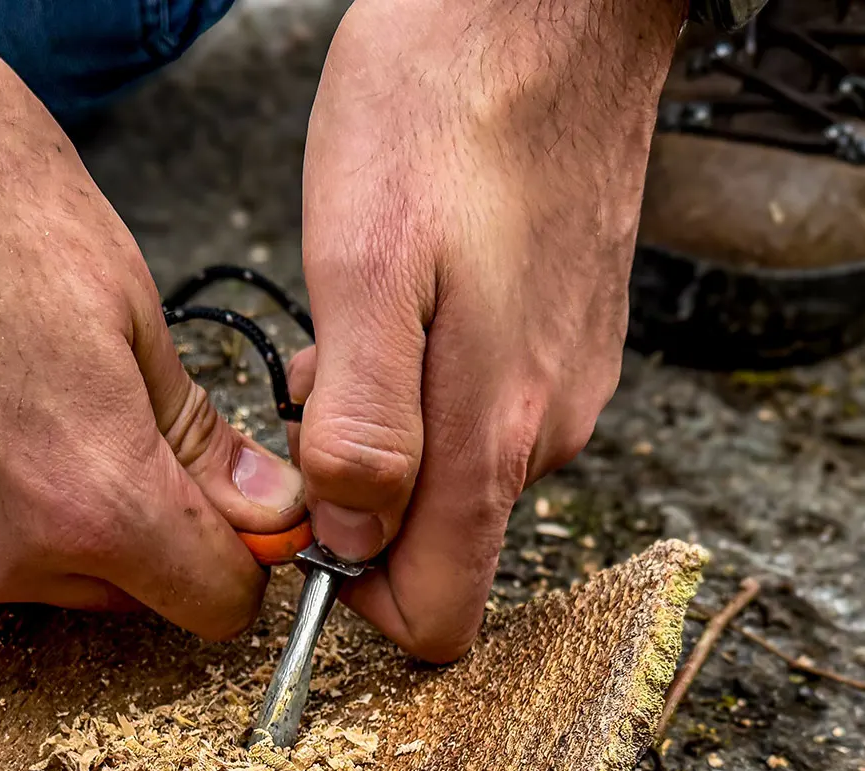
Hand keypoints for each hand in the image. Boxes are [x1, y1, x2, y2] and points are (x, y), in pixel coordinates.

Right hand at [0, 0, 305, 635]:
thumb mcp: (116, 291)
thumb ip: (190, 429)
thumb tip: (263, 502)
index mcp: (84, 498)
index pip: (212, 600)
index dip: (244, 549)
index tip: (241, 498)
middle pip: (127, 592)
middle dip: (152, 524)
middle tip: (133, 411)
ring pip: (40, 570)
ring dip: (62, 509)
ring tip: (31, 383)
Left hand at [291, 0, 682, 659]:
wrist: (548, 8)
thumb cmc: (444, 114)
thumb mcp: (365, 268)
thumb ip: (362, 425)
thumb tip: (349, 539)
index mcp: (493, 435)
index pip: (435, 616)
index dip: (352, 599)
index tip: (297, 526)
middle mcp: (545, 430)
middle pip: (436, 545)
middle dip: (355, 495)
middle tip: (309, 381)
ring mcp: (566, 383)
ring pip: (453, 469)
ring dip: (384, 430)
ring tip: (352, 322)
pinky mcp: (567, 336)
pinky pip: (482, 406)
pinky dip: (424, 380)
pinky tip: (401, 296)